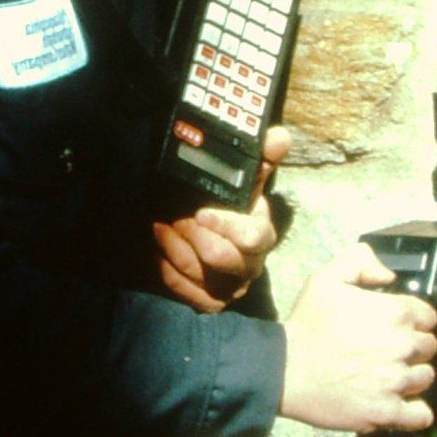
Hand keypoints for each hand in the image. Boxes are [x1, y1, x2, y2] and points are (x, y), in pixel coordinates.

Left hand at [153, 126, 289, 312]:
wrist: (203, 234)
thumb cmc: (226, 207)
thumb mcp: (243, 181)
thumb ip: (260, 159)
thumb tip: (279, 136)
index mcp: (261, 234)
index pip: (253, 237)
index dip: (226, 225)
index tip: (201, 212)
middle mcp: (249, 264)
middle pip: (222, 257)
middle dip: (193, 235)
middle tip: (174, 217)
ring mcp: (229, 285)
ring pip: (200, 273)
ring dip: (174, 247)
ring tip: (159, 227)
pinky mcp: (208, 299)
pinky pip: (185, 289)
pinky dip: (167, 267)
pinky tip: (157, 248)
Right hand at [277, 243, 436, 432]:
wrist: (284, 369)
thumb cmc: (306, 324)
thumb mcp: (325, 277)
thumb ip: (360, 262)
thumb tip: (388, 275)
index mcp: (395, 313)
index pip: (428, 316)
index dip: (413, 319)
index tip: (395, 325)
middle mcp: (402, 347)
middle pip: (429, 347)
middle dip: (412, 346)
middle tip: (387, 349)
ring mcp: (396, 382)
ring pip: (425, 378)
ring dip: (411, 375)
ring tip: (388, 374)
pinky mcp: (387, 411)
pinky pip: (420, 415)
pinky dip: (415, 411)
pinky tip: (401, 404)